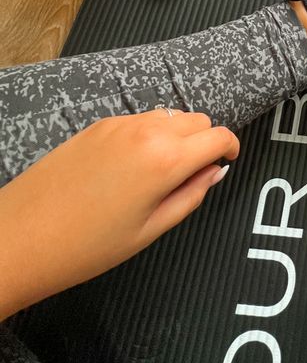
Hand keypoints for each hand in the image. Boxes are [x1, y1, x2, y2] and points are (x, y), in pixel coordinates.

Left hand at [0, 110, 238, 320]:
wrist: (20, 237)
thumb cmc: (85, 246)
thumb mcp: (149, 230)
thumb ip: (191, 196)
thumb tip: (213, 173)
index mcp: (165, 160)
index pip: (218, 136)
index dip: (230, 148)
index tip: (227, 162)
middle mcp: (146, 131)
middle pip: (197, 119)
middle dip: (204, 142)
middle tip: (192, 175)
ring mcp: (119, 124)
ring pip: (169, 115)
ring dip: (177, 136)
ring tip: (159, 174)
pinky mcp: (98, 125)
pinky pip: (140, 120)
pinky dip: (149, 135)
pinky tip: (131, 168)